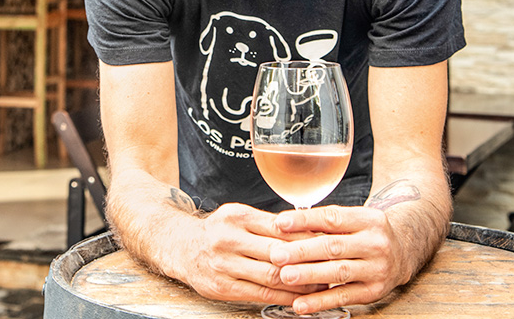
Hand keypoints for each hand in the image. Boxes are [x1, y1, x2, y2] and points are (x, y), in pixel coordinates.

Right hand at [172, 202, 327, 305]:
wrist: (181, 247)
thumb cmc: (218, 231)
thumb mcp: (239, 216)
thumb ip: (269, 223)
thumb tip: (309, 230)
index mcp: (238, 216)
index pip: (281, 228)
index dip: (308, 238)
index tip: (328, 244)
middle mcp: (229, 239)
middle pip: (279, 253)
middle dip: (309, 262)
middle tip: (331, 266)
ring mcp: (224, 265)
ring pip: (272, 276)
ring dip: (301, 283)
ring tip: (321, 284)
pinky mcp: (222, 287)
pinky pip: (261, 294)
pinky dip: (284, 297)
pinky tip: (298, 297)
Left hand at [269, 206, 404, 314]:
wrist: (402, 253)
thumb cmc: (365, 234)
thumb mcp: (353, 220)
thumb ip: (324, 222)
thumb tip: (283, 224)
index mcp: (368, 219)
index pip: (332, 218)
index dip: (305, 220)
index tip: (280, 223)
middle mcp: (375, 243)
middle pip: (334, 247)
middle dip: (302, 251)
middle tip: (277, 255)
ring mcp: (376, 268)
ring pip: (338, 272)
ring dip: (309, 275)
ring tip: (285, 276)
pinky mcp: (373, 291)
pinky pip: (343, 297)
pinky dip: (320, 301)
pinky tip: (300, 304)